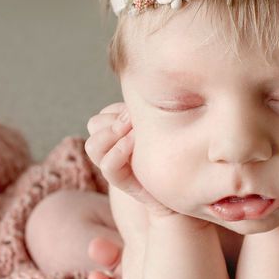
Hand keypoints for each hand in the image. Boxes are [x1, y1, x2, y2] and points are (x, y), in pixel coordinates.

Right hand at [84, 102, 180, 219]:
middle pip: (94, 126)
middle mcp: (111, 149)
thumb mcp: (160, 126)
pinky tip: (135, 143)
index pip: (102, 115)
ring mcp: (114, 165)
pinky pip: (107, 166)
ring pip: (93, 146)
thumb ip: (147, 112)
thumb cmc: (175, 152)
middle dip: (114, 119)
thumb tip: (144, 90)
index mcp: (118, 134)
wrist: (184, 187)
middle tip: (133, 117)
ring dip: (113, 133)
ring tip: (134, 129)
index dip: (117, 110)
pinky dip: (118, 152)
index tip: (137, 110)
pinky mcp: (122, 182)